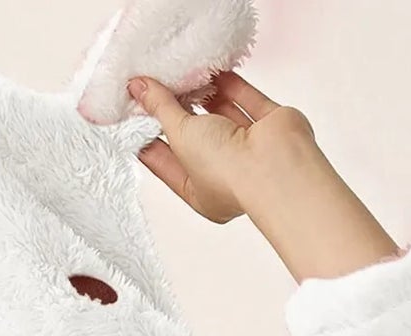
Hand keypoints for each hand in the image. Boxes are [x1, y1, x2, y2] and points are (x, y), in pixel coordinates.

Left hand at [128, 70, 319, 223]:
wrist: (275, 165)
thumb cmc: (227, 171)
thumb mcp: (180, 137)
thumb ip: (161, 109)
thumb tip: (139, 88)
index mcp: (200, 193)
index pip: (167, 163)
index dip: (150, 138)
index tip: (135, 114)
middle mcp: (226, 173)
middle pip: (195, 137)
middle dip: (177, 112)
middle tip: (157, 86)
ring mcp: (249, 150)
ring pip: (222, 117)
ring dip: (204, 95)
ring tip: (183, 73)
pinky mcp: (270, 126)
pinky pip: (246, 100)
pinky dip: (230, 85)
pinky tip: (213, 68)